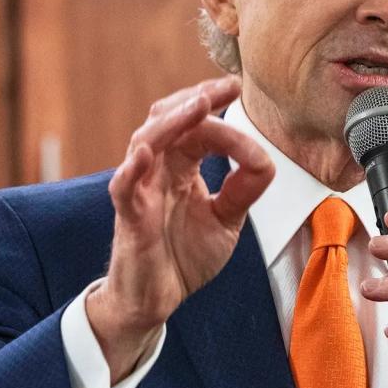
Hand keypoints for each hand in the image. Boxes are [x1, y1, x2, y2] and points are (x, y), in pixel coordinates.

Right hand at [86, 75, 273, 381]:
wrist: (156, 300)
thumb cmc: (181, 257)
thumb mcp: (226, 220)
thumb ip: (243, 189)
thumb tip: (264, 158)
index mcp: (179, 169)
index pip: (195, 127)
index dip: (214, 106)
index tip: (236, 89)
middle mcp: (157, 173)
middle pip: (166, 121)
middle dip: (194, 100)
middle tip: (224, 86)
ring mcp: (140, 192)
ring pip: (145, 143)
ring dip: (171, 122)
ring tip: (196, 105)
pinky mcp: (129, 219)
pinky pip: (124, 188)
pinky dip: (131, 170)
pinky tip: (146, 152)